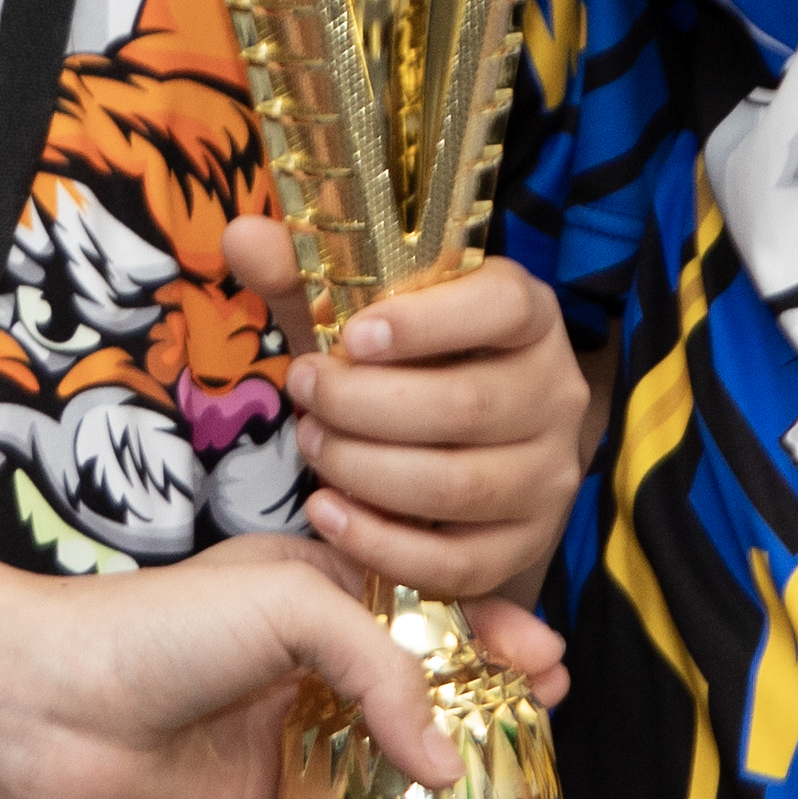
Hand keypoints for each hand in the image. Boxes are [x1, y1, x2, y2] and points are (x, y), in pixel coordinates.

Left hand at [0, 552, 563, 798]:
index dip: (498, 642)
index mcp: (322, 601)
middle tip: (530, 764)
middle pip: (420, 715)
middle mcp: (309, 679)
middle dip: (478, 744)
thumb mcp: (288, 605)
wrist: (42, 707)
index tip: (549, 670)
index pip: (434, 617)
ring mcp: (280, 754)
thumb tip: (443, 762)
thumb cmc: (154, 632)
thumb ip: (385, 668)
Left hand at [235, 230, 589, 600]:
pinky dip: (383, 543)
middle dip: (365, 405)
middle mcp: (555, 392)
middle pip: (466, 406)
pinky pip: (459, 562)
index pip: (501, 306)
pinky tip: (329, 513)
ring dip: (367, 469)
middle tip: (304, 392)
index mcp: (528, 314)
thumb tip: (242, 236)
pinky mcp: (526, 545)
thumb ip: (303, 274)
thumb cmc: (400, 364)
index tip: (354, 336)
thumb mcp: (354, 312)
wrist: (445, 442)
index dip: (427, 322)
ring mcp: (547, 476)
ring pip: (460, 485)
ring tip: (313, 446)